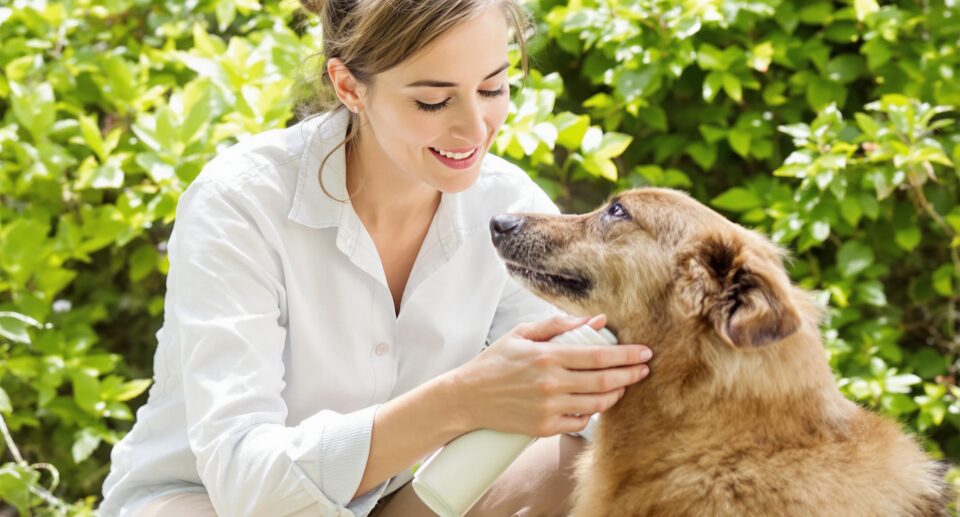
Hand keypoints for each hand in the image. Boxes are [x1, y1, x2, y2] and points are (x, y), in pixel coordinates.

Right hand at [448, 314, 651, 436]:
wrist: (468, 397)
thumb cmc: (496, 362)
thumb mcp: (522, 334)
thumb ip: (560, 325)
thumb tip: (595, 320)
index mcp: (547, 356)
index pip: (598, 356)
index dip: (626, 354)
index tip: (645, 352)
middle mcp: (551, 383)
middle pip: (604, 381)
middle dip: (631, 374)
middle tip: (646, 369)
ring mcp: (549, 408)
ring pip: (597, 403)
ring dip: (616, 394)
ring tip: (624, 385)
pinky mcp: (545, 428)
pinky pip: (580, 421)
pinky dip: (593, 411)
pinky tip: (596, 402)